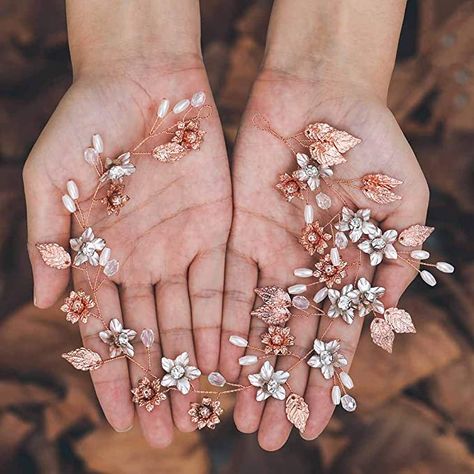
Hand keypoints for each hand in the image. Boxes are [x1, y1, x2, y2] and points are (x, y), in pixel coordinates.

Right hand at [23, 57, 230, 445]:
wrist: (144, 82)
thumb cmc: (87, 121)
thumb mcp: (52, 177)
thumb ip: (46, 239)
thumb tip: (47, 303)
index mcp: (100, 255)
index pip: (107, 329)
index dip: (113, 374)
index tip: (119, 418)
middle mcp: (142, 260)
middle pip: (152, 335)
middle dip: (158, 383)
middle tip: (164, 433)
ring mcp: (182, 248)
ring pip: (190, 319)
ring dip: (193, 365)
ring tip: (200, 412)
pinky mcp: (218, 230)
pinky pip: (223, 286)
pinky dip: (225, 324)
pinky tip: (228, 361)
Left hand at [219, 69, 428, 449]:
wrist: (323, 95)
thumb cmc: (373, 143)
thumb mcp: (403, 204)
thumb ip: (395, 262)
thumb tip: (383, 321)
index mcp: (345, 268)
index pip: (332, 336)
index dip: (324, 379)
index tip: (315, 422)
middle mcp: (303, 268)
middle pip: (289, 339)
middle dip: (281, 387)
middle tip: (268, 437)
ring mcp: (268, 252)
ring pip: (254, 321)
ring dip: (248, 368)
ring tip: (240, 414)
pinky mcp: (236, 231)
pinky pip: (225, 283)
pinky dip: (220, 322)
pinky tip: (215, 360)